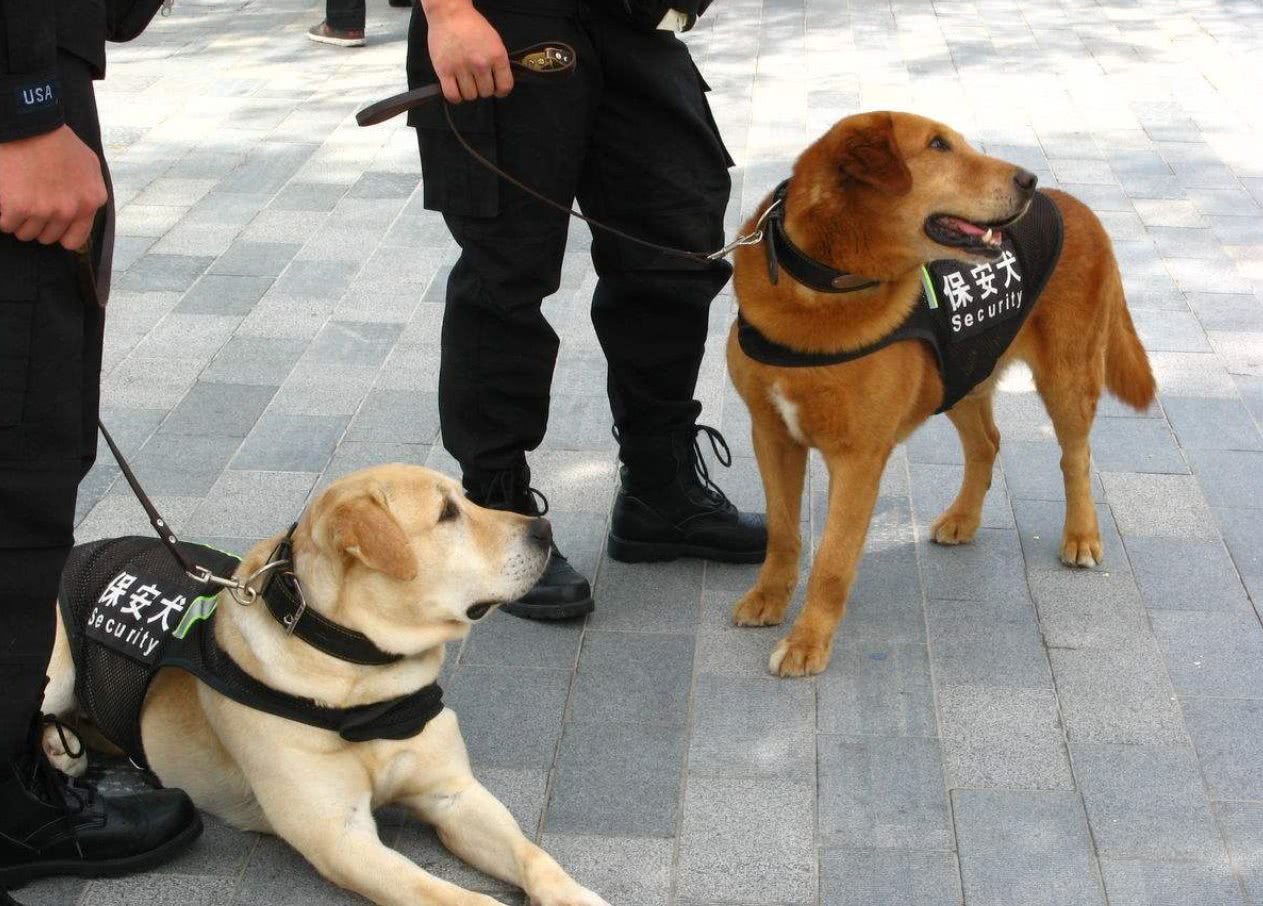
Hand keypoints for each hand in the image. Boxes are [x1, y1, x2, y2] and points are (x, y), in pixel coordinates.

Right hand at [0, 126, 106, 249]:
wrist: (28, 124)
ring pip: (26, 233)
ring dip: (18, 220)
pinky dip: (2, 215)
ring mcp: (44, 210)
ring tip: (17, 196)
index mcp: (91, 201)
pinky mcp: (18, 208)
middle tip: (29, 202)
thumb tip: (83, 212)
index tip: (49, 225)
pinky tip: (5, 198)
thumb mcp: (89, 165)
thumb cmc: (56, 141)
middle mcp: (71, 210)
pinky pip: (6, 225)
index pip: (75, 240)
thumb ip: (88, 191)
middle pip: (47, 237)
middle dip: (37, 224)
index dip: (59, 233)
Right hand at [423, 0, 512, 102]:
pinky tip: (456, 89)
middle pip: (486, 92)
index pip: (505, 86)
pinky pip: (452, 95)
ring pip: (470, 96)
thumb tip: (499, 83)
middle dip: (483, 88)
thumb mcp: (494, 41)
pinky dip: (456, 97)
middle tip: (476, 79)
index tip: (496, 89)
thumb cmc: (472, 26)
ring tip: (465, 81)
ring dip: (469, 92)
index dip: (501, 91)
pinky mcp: (444, 70)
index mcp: (497, 56)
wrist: (450, 13)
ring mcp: (462, 68)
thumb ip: (498, 62)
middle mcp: (481, 64)